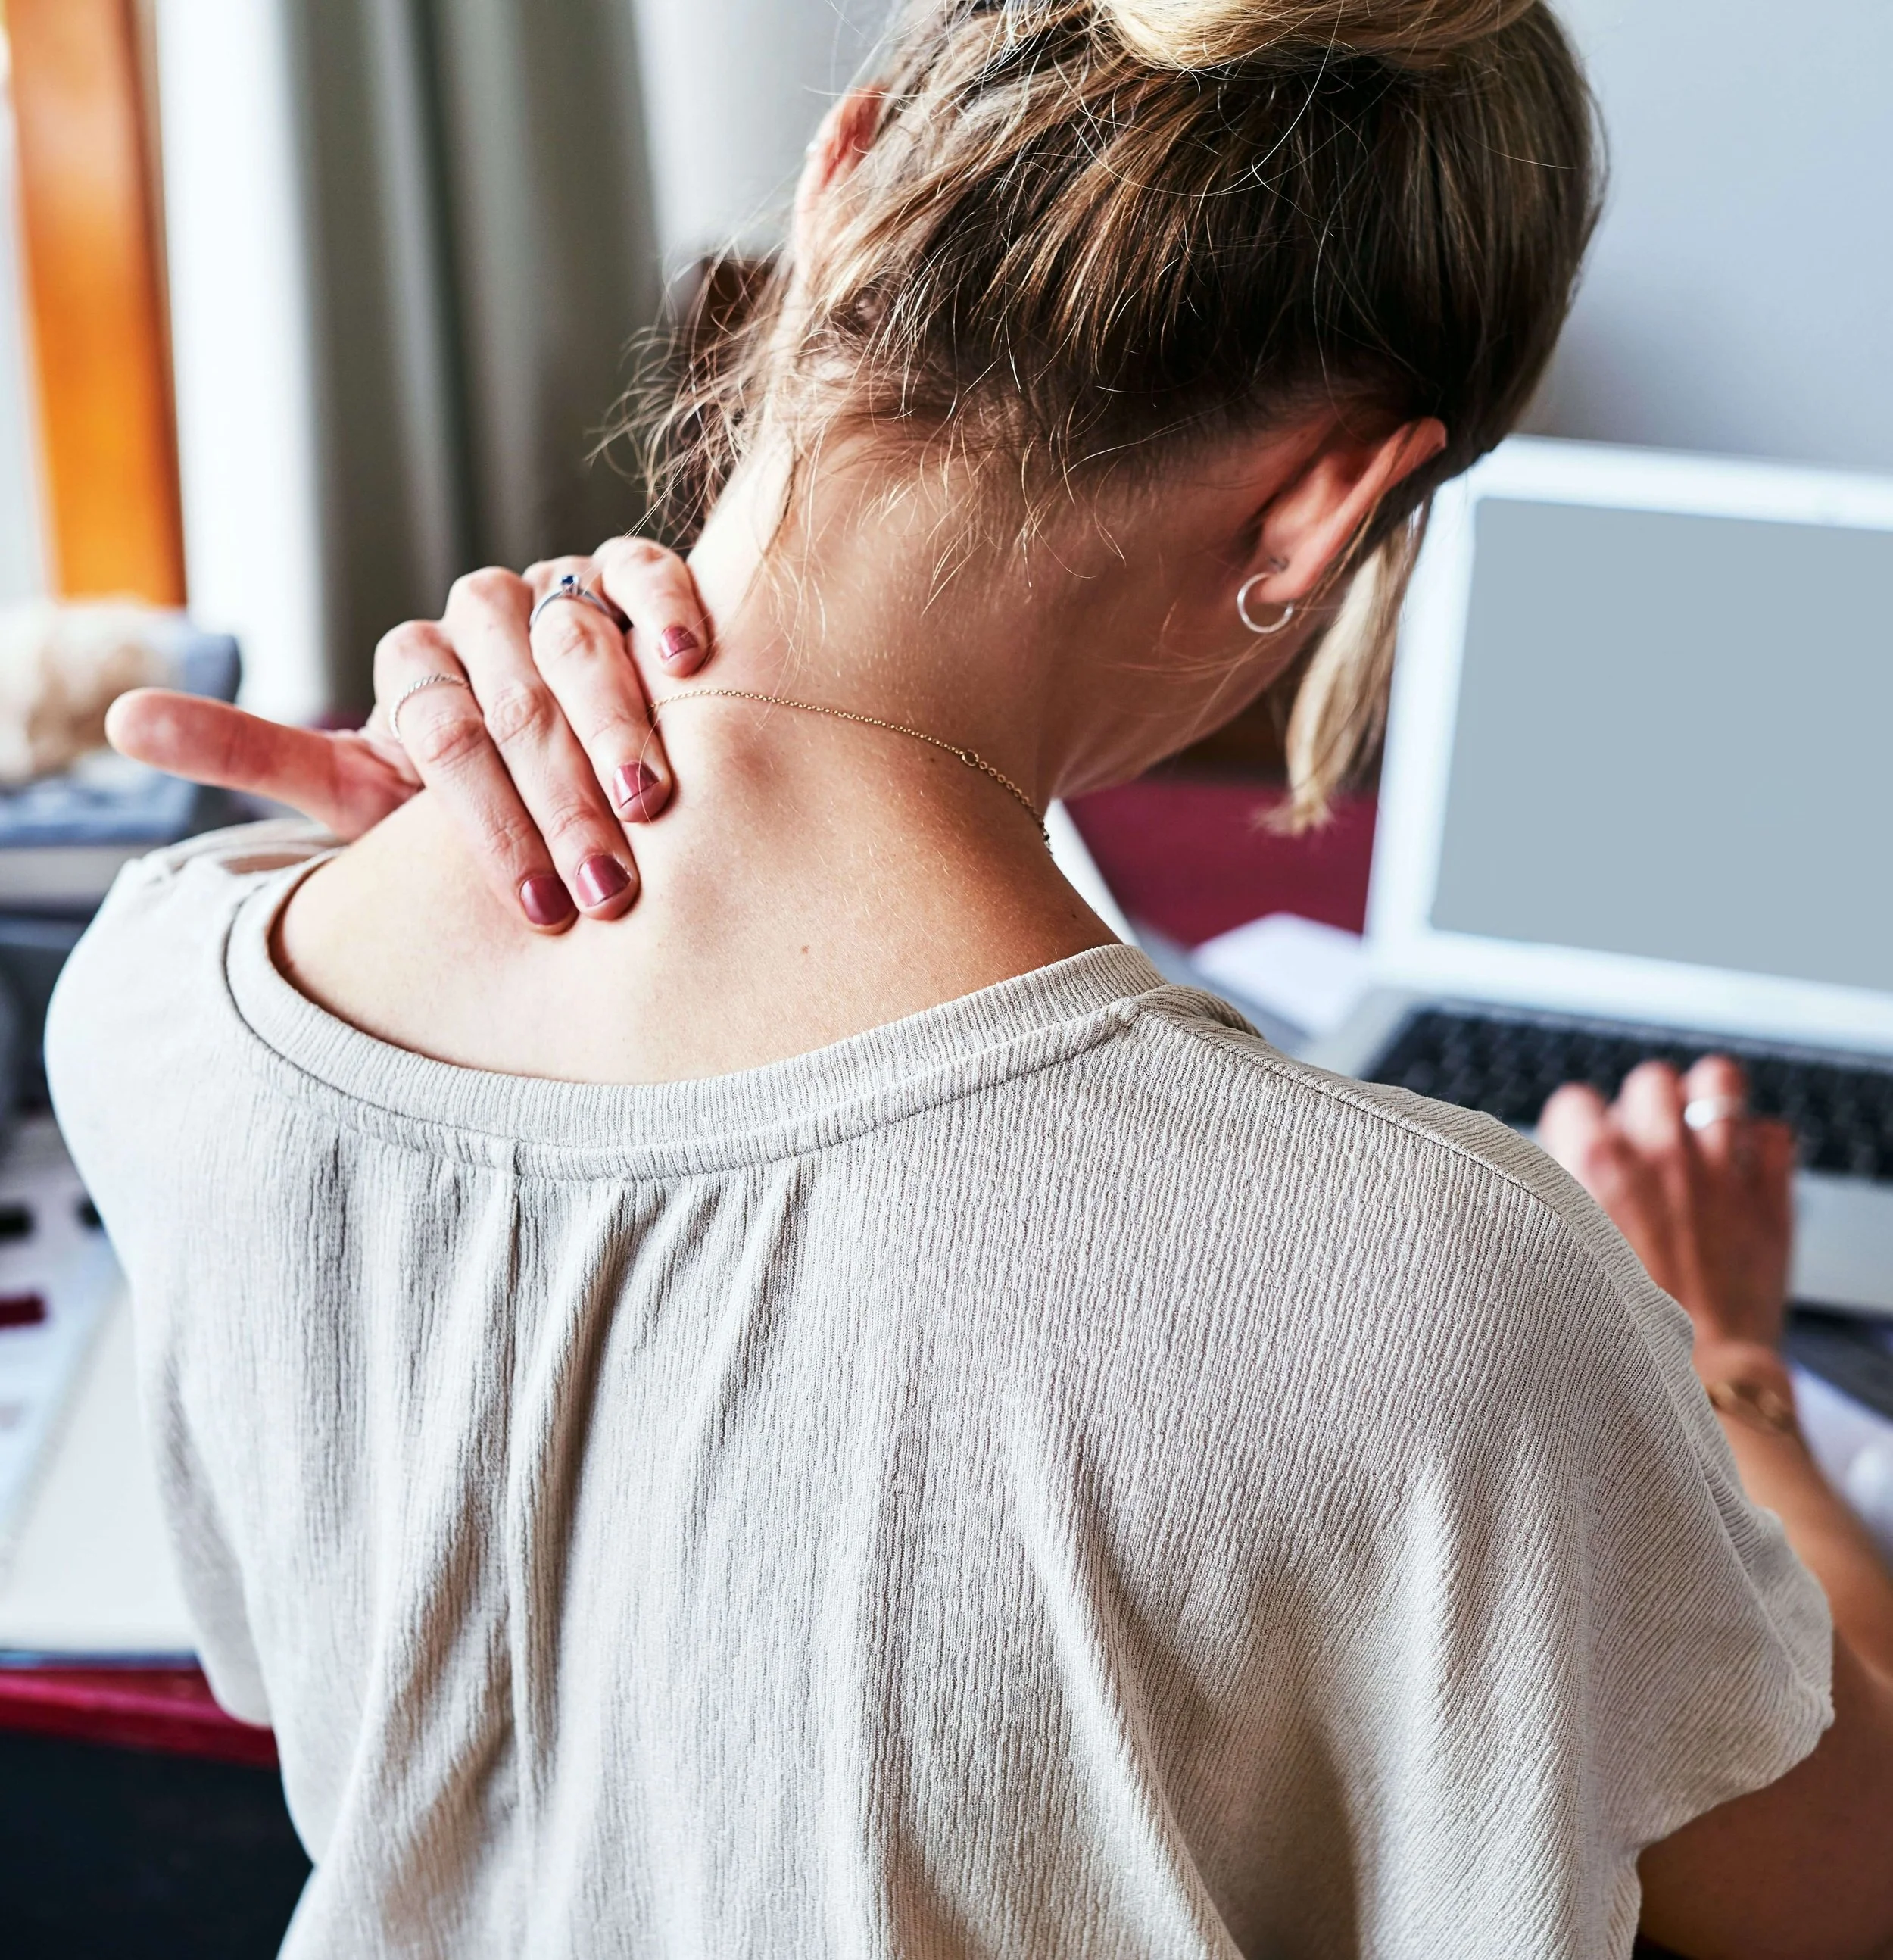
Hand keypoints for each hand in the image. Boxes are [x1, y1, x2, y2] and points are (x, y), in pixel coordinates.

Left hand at [104, 537, 709, 931]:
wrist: (567, 766)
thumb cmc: (459, 804)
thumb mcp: (356, 792)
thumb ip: (256, 756)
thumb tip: (117, 720)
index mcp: (411, 667)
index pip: (439, 732)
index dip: (486, 823)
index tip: (534, 906)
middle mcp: (476, 617)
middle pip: (512, 696)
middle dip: (561, 799)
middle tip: (604, 884)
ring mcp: (552, 589)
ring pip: (575, 636)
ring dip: (618, 722)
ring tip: (654, 799)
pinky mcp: (623, 572)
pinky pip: (643, 569)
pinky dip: (667, 609)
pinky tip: (691, 664)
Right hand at [1538, 1056, 1797, 1356]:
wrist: (1696, 1378)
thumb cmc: (1619, 1328)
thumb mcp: (1560, 1253)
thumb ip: (1557, 1201)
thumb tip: (1555, 1175)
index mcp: (1597, 1164)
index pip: (1576, 1101)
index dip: (1577, 1128)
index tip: (1583, 1151)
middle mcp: (1660, 1154)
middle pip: (1650, 1080)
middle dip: (1643, 1107)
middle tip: (1643, 1143)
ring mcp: (1721, 1170)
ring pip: (1719, 1083)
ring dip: (1705, 1102)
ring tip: (1699, 1129)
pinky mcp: (1770, 1197)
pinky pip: (1773, 1134)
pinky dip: (1759, 1145)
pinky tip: (1742, 1167)